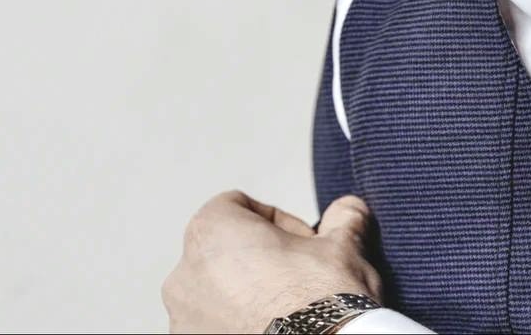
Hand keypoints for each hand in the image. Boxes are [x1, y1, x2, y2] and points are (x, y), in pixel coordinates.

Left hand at [161, 189, 383, 333]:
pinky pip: (214, 330)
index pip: (241, 208)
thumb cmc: (322, 301)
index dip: (280, 223)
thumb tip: (348, 210)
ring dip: (246, 299)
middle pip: (225, 253)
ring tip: (286, 315)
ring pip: (217, 296)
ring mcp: (183, 323)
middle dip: (260, 262)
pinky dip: (237, 329)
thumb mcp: (343, 248)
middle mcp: (184, 274)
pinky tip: (273, 333)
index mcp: (211, 230)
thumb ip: (343, 218)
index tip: (305, 246)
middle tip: (298, 280)